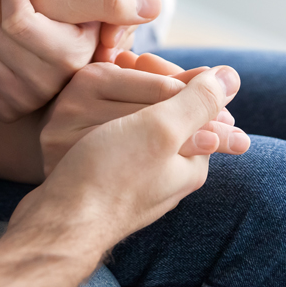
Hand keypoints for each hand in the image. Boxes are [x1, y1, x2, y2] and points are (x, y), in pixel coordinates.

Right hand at [39, 60, 249, 175]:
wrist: (54, 227)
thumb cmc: (108, 177)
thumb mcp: (162, 130)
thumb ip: (198, 101)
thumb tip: (231, 75)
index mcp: (191, 163)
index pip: (194, 106)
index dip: (171, 74)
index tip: (137, 59)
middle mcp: (169, 176)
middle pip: (169, 116)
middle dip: (149, 85)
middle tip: (121, 63)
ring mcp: (136, 183)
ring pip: (138, 129)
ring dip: (124, 102)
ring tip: (101, 82)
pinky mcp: (105, 185)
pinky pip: (112, 145)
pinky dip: (103, 123)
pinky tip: (85, 117)